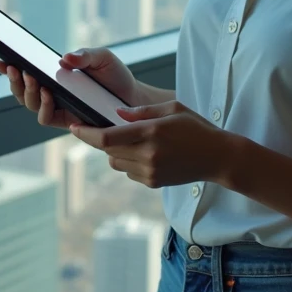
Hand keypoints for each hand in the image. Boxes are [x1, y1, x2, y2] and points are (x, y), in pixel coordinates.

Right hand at [0, 47, 143, 130]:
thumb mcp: (102, 58)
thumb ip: (84, 55)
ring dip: (26, 90)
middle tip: (14, 66)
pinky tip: (48, 94)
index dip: (8, 68)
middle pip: (21, 89)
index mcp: (54, 75)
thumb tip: (62, 58)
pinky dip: (42, 106)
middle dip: (13, 79)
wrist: (134, 100)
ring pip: (29, 103)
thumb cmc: (115, 77)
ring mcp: (57, 108)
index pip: (25, 72)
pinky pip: (46, 118)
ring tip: (30, 77)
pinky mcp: (66, 122)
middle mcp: (51, 92)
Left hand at [68, 100, 235, 188]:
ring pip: (115, 163)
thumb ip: (141, 111)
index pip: (106, 137)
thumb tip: (116, 114)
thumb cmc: (195, 127)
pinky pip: (128, 172)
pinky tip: (146, 153)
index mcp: (150, 132)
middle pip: (107, 151)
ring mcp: (150, 171)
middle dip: (102, 140)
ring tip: (133, 141)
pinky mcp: (153, 182)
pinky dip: (129, 162)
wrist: (218, 157)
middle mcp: (147, 154)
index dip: (85, 133)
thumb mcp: (171, 108)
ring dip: (115, 152)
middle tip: (106, 128)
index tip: (73, 127)